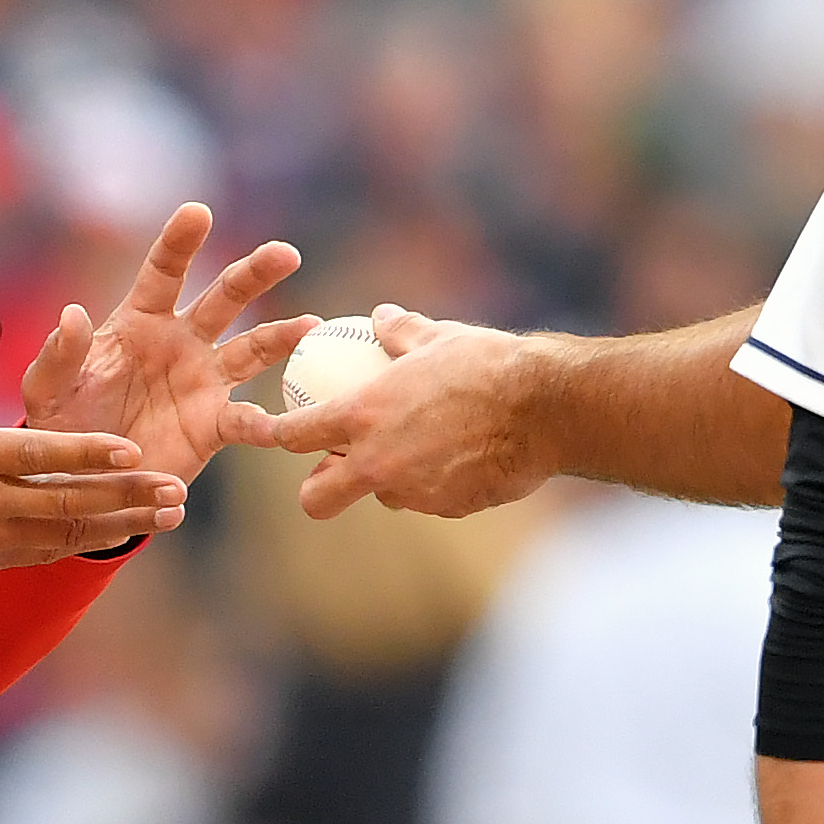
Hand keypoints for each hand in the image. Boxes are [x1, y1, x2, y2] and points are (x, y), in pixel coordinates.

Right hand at [0, 327, 198, 595]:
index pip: (39, 454)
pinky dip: (86, 543)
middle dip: (128, 496)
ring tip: (168, 515)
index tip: (131, 449)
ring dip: (122, 524)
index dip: (88, 453)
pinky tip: (119, 534)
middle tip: (176, 489)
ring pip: (67, 533)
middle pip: (69, 501)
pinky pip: (44, 554)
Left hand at [16, 203, 309, 486]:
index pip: (163, 272)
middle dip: (254, 274)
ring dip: (281, 337)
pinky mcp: (213, 426)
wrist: (81, 479)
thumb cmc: (61, 424)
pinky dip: (267, 425)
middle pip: (225, 298)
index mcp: (139, 322)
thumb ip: (59, 356)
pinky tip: (286, 426)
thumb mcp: (47, 391)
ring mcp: (203, 382)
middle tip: (285, 254)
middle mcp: (180, 343)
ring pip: (252, 349)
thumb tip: (71, 314)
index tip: (197, 212)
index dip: (180, 242)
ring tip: (310, 326)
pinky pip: (246, 421)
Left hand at [268, 308, 553, 519]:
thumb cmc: (489, 365)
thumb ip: (400, 332)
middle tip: (334, 469)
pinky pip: (428, 500)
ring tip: (417, 448)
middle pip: (316, 498)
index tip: (278, 432)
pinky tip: (461, 455)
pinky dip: (434, 484)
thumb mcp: (438, 338)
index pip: (295, 435)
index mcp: (362, 415)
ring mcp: (411, 491)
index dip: (279, 435)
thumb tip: (381, 316)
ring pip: (381, 497)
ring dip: (388, 480)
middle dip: (317, 490)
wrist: (546, 407)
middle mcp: (377, 461)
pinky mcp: (446, 507)